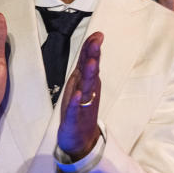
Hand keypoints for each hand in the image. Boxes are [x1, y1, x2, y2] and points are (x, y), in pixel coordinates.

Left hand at [57, 32, 102, 160]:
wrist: (81, 138)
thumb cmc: (80, 107)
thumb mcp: (81, 81)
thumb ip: (86, 62)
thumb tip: (93, 42)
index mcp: (88, 81)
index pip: (90, 61)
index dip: (92, 47)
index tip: (98, 34)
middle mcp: (88, 90)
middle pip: (91, 71)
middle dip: (93, 56)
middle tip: (97, 43)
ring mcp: (83, 104)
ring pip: (87, 87)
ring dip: (89, 75)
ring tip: (91, 63)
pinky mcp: (75, 117)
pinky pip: (76, 108)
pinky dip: (76, 101)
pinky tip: (77, 94)